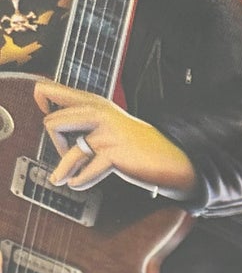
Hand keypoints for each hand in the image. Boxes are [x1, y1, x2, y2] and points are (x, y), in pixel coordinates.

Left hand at [33, 81, 197, 198]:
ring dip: (62, 169)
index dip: (41, 99)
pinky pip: (85, 169)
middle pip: (52, 122)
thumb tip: (56, 125)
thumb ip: (86, 120)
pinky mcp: (113, 153)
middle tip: (64, 154)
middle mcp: (97, 113)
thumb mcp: (110, 123)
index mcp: (94, 101)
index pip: (52, 89)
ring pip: (68, 150)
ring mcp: (105, 133)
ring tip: (60, 179)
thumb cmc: (139, 145)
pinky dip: (80, 180)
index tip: (44, 112)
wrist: (170, 159)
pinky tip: (78, 184)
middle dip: (54, 143)